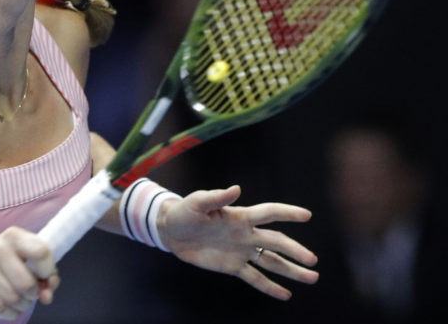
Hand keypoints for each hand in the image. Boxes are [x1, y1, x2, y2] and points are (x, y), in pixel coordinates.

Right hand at [0, 227, 59, 319]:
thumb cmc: (10, 262)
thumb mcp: (30, 260)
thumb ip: (46, 276)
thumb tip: (47, 296)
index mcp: (14, 236)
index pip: (40, 253)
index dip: (48, 270)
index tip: (44, 276)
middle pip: (27, 283)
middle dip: (33, 293)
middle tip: (30, 291)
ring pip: (13, 299)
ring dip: (21, 304)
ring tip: (18, 297)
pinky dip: (8, 311)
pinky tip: (6, 304)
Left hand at [158, 185, 318, 299]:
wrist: (171, 231)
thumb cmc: (185, 212)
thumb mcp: (197, 203)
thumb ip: (216, 197)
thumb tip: (236, 189)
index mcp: (240, 216)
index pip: (269, 213)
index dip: (287, 213)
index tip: (307, 215)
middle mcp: (246, 234)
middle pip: (276, 242)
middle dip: (294, 251)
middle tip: (313, 261)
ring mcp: (241, 251)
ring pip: (271, 262)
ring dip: (291, 270)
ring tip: (312, 278)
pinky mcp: (232, 266)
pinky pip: (254, 278)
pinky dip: (269, 287)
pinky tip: (286, 295)